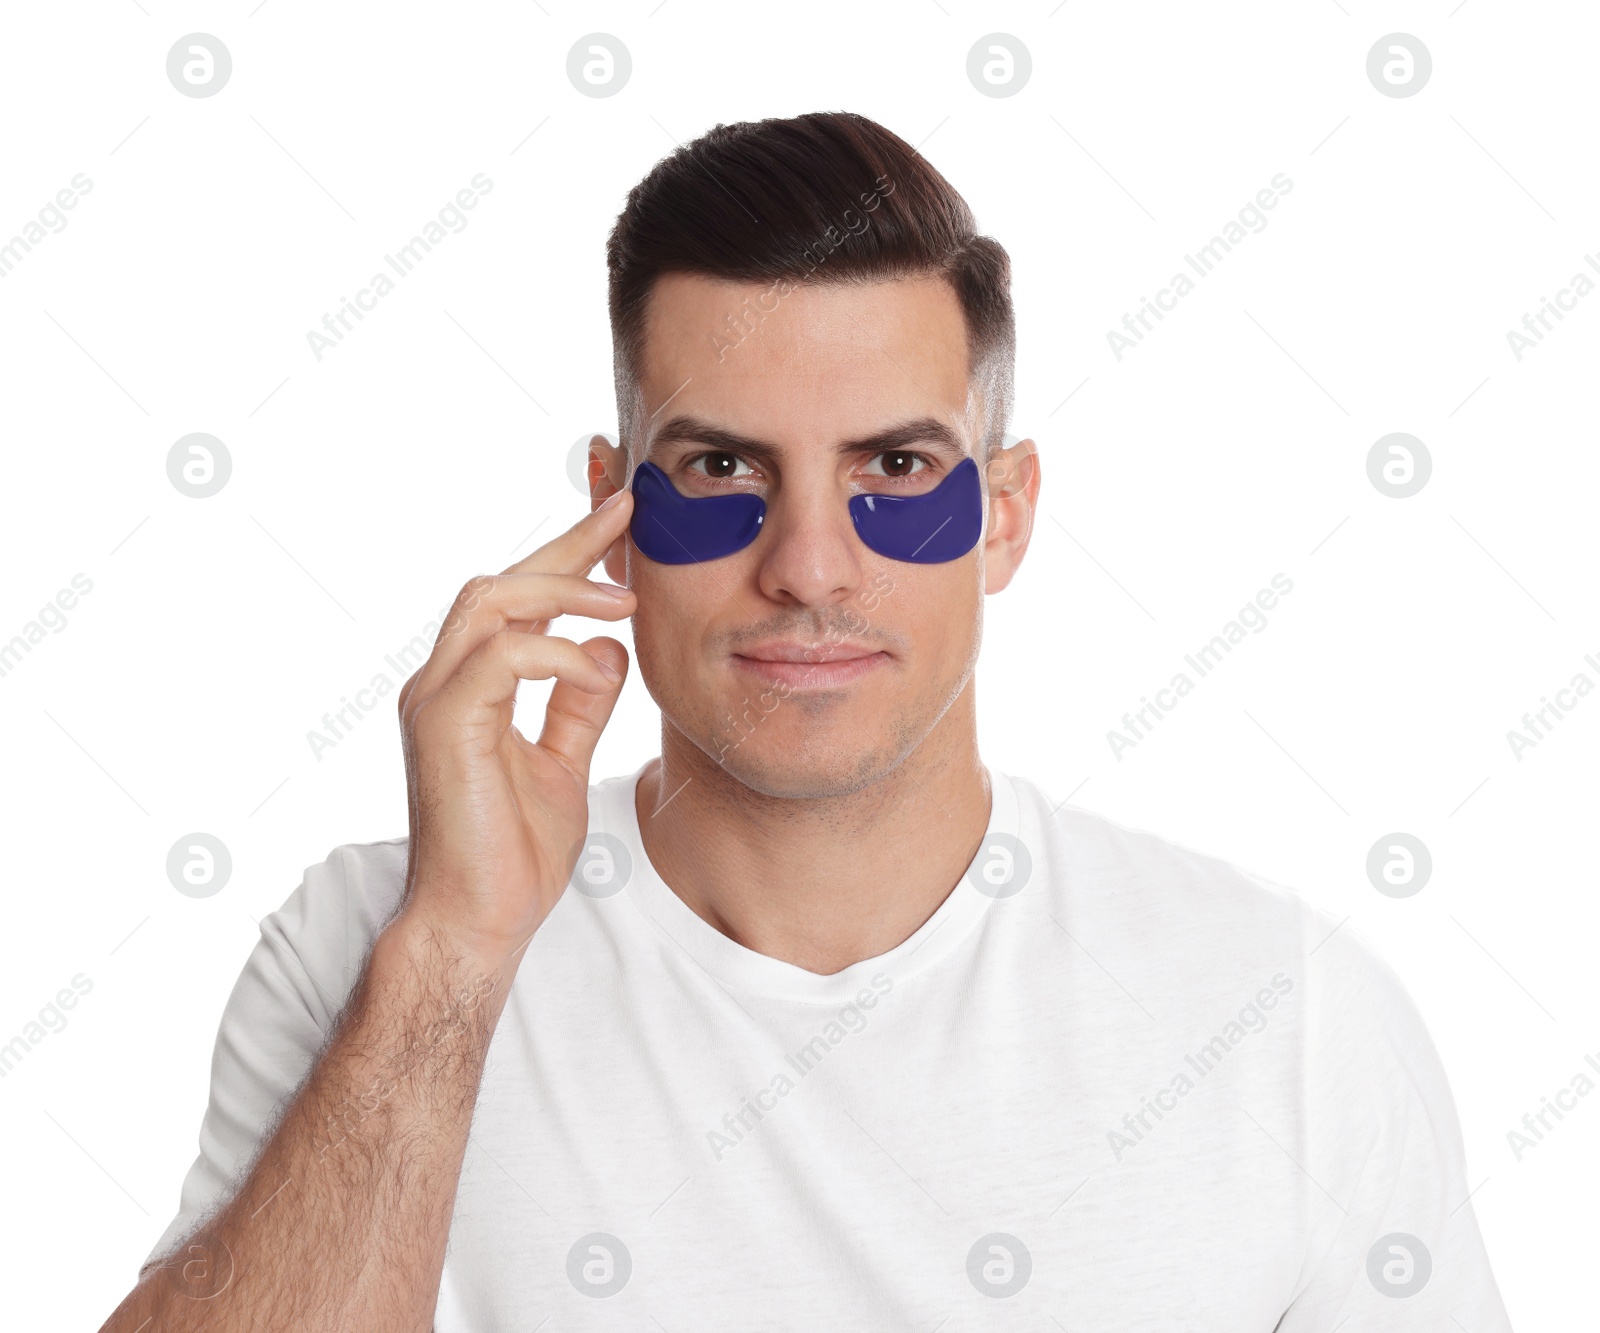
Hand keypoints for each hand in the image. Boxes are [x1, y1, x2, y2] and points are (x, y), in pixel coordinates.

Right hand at [393, 489, 636, 964]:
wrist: (477, 923)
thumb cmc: (512, 855)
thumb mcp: (563, 765)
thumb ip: (579, 706)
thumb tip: (607, 648)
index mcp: (468, 688)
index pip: (516, 600)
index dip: (567, 555)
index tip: (619, 521)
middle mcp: (442, 681)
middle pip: (500, 582)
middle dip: (566, 546)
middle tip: (626, 514)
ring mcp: (434, 699)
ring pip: (491, 602)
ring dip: (562, 590)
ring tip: (624, 599)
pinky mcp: (442, 725)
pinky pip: (501, 657)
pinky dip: (554, 652)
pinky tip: (595, 666)